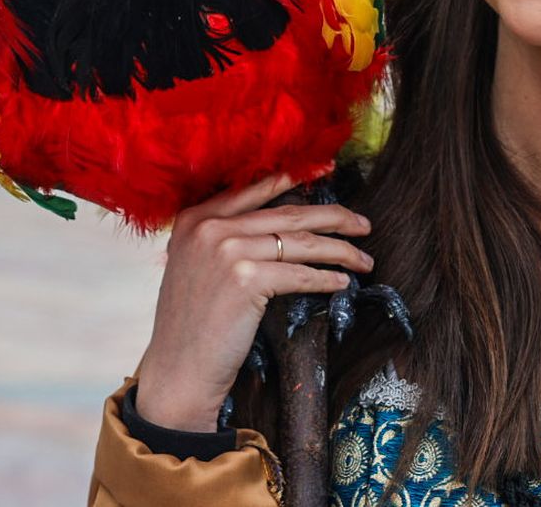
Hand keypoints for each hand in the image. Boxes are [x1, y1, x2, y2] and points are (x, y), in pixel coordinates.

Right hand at [134, 172, 373, 432]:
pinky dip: (326, 278)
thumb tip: (277, 224)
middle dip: (333, 217)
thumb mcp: (195, 266)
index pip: (256, 189)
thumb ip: (222, 237)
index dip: (296, 178)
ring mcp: (227, 250)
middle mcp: (209, 227)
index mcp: (194, 217)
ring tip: (364, 259)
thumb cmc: (191, 324)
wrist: (176, 371)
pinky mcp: (246, 279)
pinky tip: (342, 282)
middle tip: (363, 224)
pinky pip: (300, 274)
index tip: (326, 170)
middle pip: (287, 213)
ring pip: (300, 243)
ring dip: (340, 251)